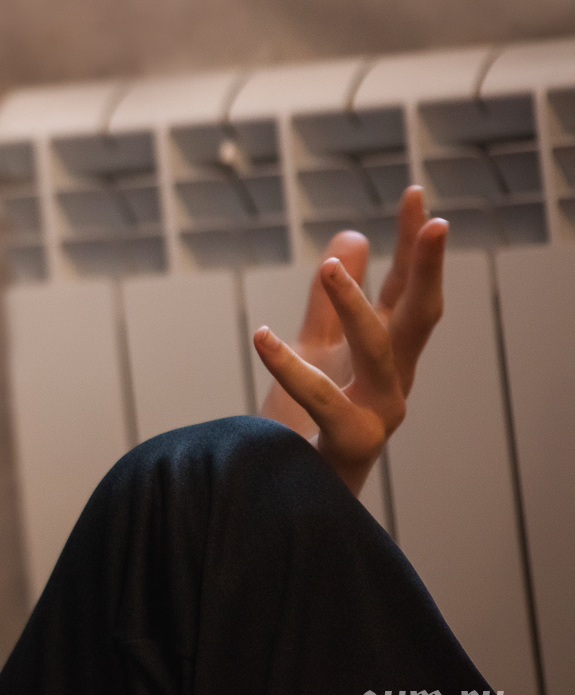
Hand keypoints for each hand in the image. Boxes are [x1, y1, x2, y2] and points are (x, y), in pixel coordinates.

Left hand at [252, 186, 447, 495]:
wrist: (283, 501)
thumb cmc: (301, 427)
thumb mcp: (314, 350)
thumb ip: (327, 301)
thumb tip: (351, 237)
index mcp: (383, 357)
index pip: (405, 292)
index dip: (414, 245)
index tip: (417, 193)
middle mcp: (392, 384)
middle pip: (418, 318)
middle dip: (426, 269)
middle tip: (432, 220)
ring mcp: (377, 416)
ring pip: (380, 355)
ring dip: (356, 308)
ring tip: (329, 266)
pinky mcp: (347, 446)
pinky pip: (325, 403)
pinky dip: (292, 368)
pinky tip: (262, 335)